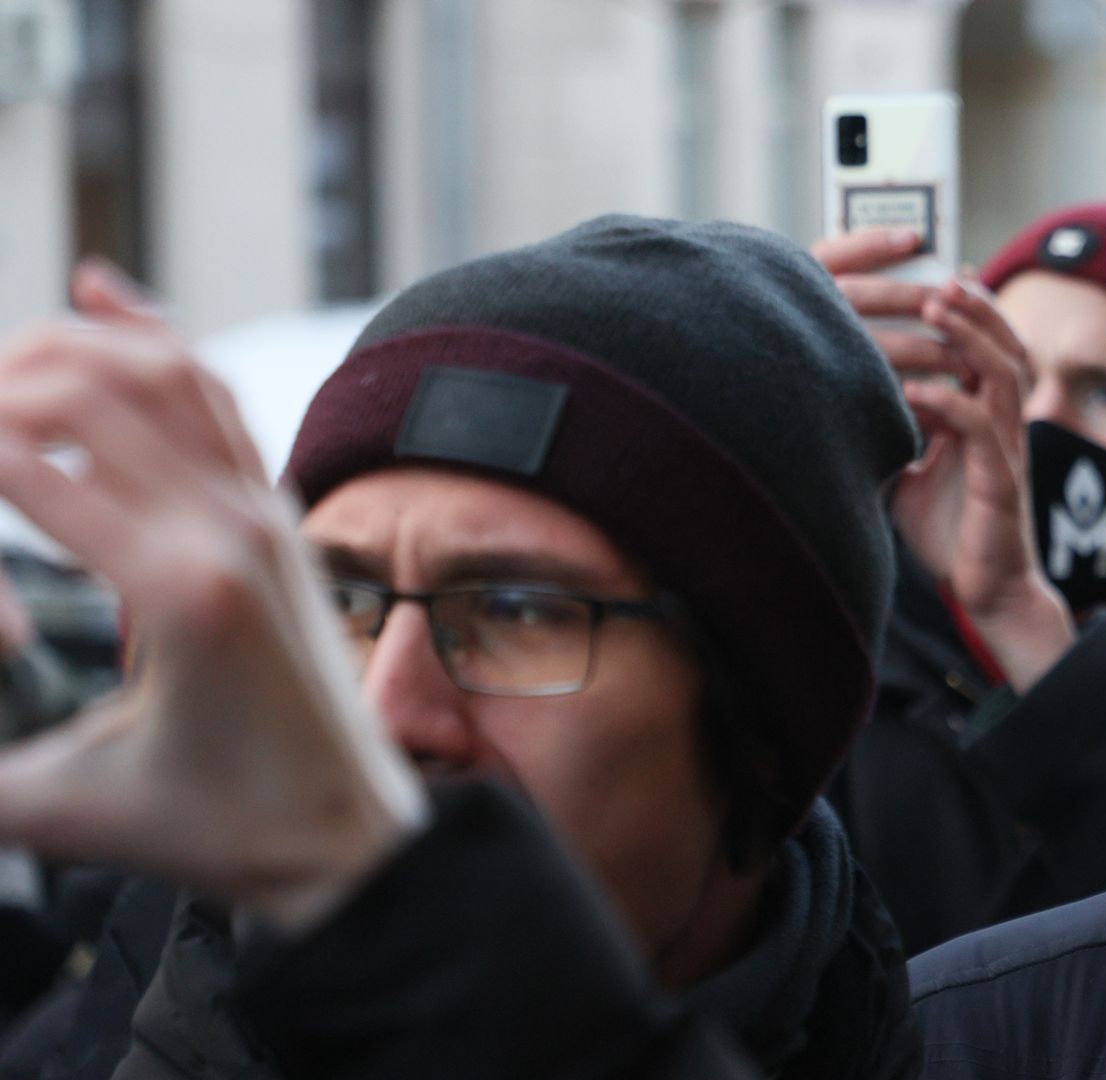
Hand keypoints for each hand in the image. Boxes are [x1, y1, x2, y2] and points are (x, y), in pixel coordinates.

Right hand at [0, 260, 425, 930]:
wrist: (350, 838)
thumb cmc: (221, 833)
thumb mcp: (69, 814)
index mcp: (176, 588)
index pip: (19, 464)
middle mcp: (231, 528)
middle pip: (85, 393)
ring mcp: (267, 513)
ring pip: (161, 370)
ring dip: (67, 342)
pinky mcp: (281, 515)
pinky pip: (217, 395)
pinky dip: (154, 334)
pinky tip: (100, 292)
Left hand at [812, 233, 1074, 690]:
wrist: (986, 590)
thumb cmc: (950, 529)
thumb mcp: (912, 470)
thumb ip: (896, 433)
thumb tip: (846, 408)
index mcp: (986, 417)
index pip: (988, 348)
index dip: (972, 310)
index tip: (942, 273)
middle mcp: (1002, 425)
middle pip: (1005, 346)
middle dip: (975, 307)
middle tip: (943, 275)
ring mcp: (1005, 451)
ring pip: (1002, 375)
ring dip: (970, 339)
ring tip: (938, 309)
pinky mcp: (1000, 483)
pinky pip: (981, 432)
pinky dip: (949, 405)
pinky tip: (916, 392)